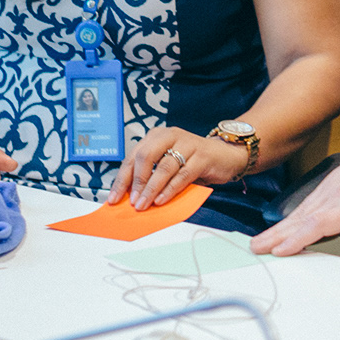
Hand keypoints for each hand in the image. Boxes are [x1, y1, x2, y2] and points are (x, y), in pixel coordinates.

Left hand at [107, 126, 246, 209]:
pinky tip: (162, 200)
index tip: (114, 198)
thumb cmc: (192, 160)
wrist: (225, 155)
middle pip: (145, 156)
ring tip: (144, 204)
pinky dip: (170, 189)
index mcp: (156, 136)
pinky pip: (182, 174)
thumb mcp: (168, 162)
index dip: (122, 179)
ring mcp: (187, 144)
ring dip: (152, 188)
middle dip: (136, 181)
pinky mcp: (202, 156)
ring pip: (164, 167)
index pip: (133, 157)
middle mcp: (170, 136)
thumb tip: (131, 197)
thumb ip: (152, 174)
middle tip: (132, 201)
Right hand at [251, 122, 339, 264]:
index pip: (322, 223)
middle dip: (278, 235)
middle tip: (257, 249)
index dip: (300, 236)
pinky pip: (307, 204)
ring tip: (259, 242)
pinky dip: (291, 217)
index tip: (282, 248)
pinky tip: (281, 228)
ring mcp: (332, 189)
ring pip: (301, 211)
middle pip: (304, 218)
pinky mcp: (329, 184)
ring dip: (279, 228)